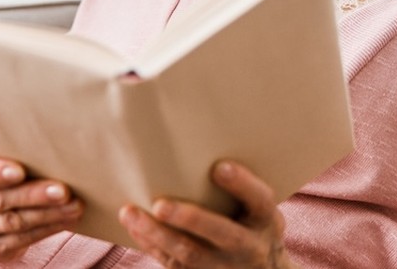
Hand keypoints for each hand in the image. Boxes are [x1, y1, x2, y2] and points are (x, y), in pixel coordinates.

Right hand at [0, 149, 84, 262]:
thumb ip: (5, 149)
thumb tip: (48, 143)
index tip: (20, 171)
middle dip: (34, 196)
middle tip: (63, 190)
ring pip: (13, 223)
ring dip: (48, 215)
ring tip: (74, 205)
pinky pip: (21, 240)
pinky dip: (48, 229)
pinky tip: (66, 219)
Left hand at [118, 160, 296, 268]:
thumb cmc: (252, 223)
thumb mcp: (259, 208)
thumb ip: (241, 186)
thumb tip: (199, 141)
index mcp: (266, 220)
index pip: (260, 200)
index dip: (242, 185)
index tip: (219, 167)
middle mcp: (248, 246)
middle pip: (222, 233)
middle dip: (190, 219)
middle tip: (160, 204)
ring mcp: (224, 266)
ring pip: (190, 254)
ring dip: (158, 234)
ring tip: (130, 213)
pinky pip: (174, 264)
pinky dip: (151, 245)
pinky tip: (134, 227)